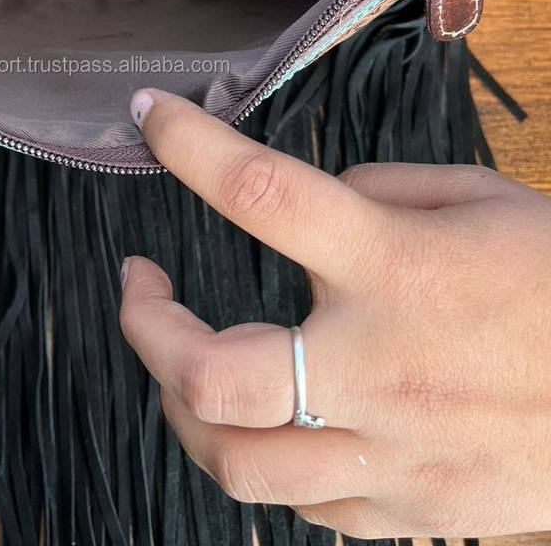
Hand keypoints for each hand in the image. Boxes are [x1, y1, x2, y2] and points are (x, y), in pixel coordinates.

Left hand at [120, 86, 550, 537]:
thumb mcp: (481, 200)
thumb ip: (375, 194)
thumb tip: (309, 206)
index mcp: (396, 266)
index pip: (262, 193)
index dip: (188, 145)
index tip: (149, 115)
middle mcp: (379, 367)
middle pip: (211, 374)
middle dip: (145, 327)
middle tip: (140, 286)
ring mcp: (393, 453)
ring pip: (236, 462)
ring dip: (181, 403)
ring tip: (180, 357)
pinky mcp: (410, 511)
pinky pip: (297, 501)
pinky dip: (257, 451)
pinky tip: (265, 414)